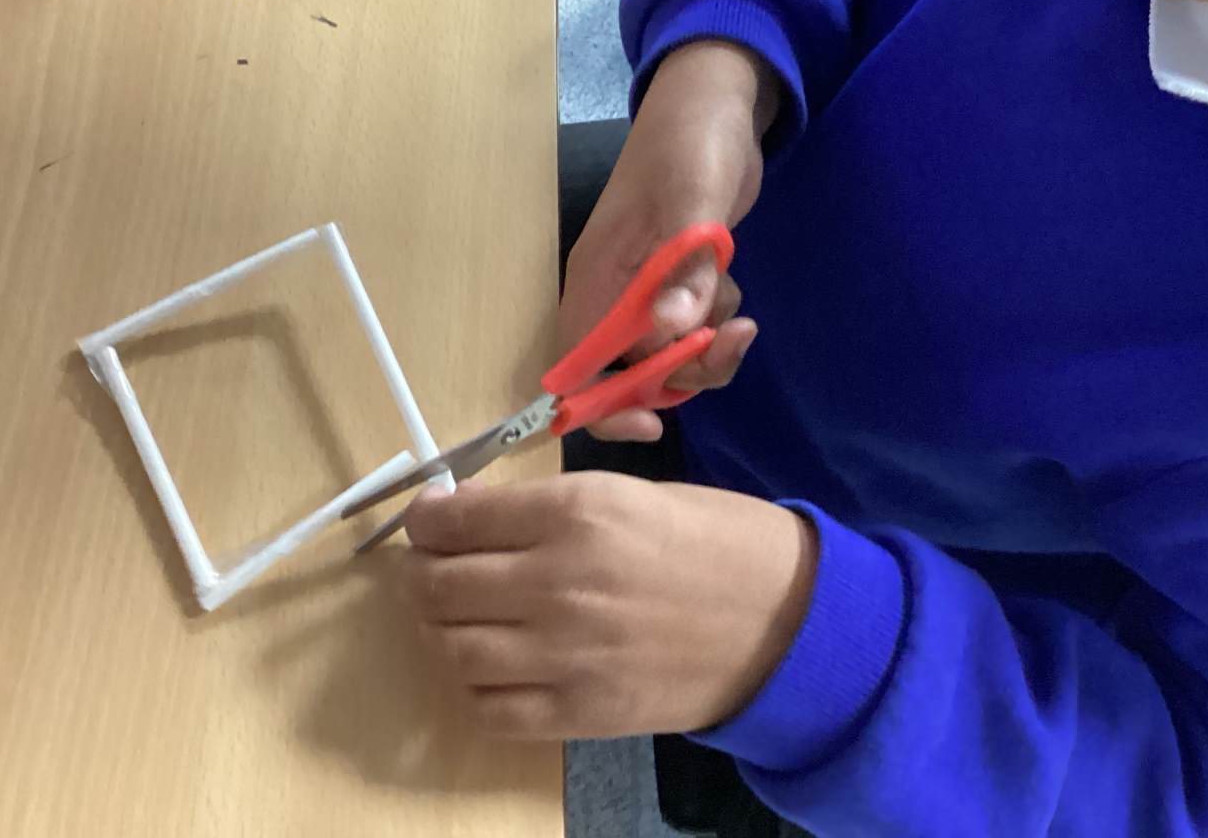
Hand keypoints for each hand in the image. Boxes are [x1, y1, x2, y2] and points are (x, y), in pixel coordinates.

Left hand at [402, 473, 817, 737]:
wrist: (786, 619)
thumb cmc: (715, 540)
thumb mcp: (631, 493)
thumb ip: (549, 510)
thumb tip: (472, 517)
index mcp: (577, 512)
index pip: (455, 520)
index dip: (426, 519)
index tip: (428, 519)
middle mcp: (559, 582)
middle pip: (439, 586)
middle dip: (421, 573)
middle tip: (432, 568)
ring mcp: (565, 655)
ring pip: (452, 649)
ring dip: (441, 631)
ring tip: (459, 617)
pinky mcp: (580, 713)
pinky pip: (489, 709)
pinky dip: (475, 688)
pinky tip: (493, 667)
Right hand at [565, 40, 779, 440]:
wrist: (717, 105)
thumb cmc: (690, 144)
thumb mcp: (692, 202)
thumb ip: (684, 269)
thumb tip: (671, 334)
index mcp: (598, 279)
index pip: (577, 366)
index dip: (604, 407)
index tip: (653, 424)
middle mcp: (614, 293)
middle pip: (631, 373)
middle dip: (682, 374)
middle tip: (728, 342)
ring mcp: (646, 287)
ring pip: (669, 356)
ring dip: (706, 347)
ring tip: (735, 307)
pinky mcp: (677, 279)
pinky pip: (691, 331)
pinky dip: (715, 325)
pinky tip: (730, 285)